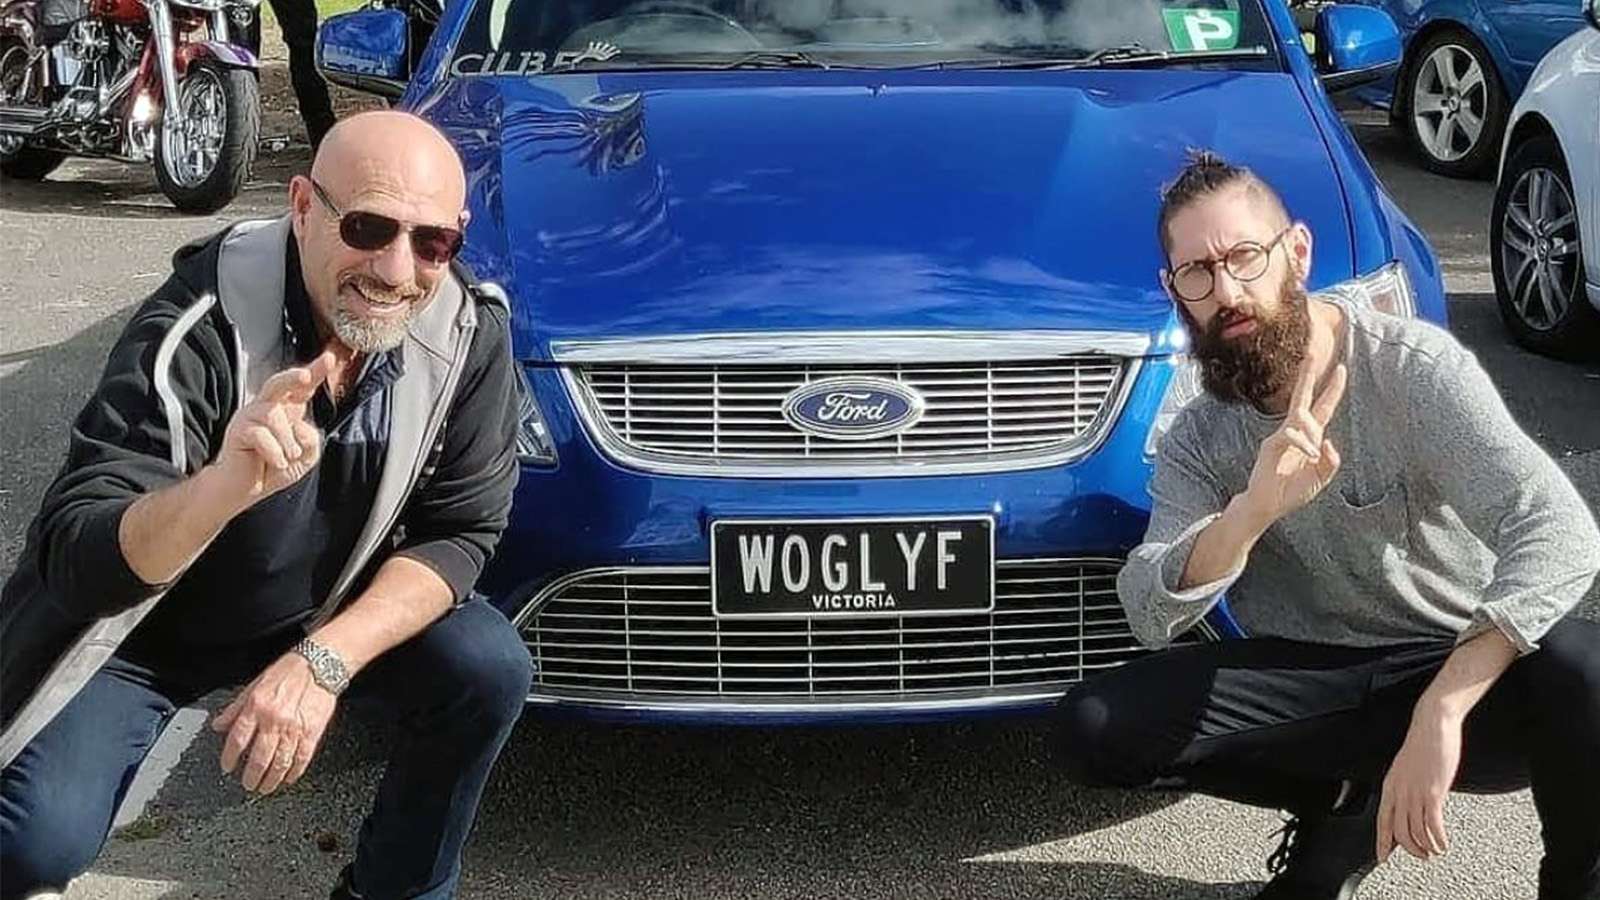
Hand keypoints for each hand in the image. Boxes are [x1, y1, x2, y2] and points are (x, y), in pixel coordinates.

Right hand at [210, 349, 336, 509]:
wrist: (243, 488)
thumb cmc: (274, 468)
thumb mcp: (305, 456)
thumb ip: (311, 440)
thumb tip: (301, 428)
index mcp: (286, 410)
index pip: (302, 388)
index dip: (316, 371)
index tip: (330, 358)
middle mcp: (266, 408)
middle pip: (278, 383)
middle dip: (293, 376)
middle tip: (306, 376)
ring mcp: (249, 417)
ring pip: (274, 416)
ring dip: (287, 441)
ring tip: (289, 456)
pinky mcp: (237, 431)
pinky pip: (260, 435)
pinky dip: (274, 452)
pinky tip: (276, 462)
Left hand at [211, 650, 337, 794]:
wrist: (321, 663)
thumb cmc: (288, 670)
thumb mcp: (254, 684)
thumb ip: (235, 708)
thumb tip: (218, 725)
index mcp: (256, 707)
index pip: (237, 739)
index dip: (229, 757)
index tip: (227, 767)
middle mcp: (274, 719)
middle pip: (259, 758)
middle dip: (251, 776)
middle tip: (248, 784)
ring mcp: (295, 727)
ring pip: (280, 762)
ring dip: (271, 779)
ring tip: (265, 787)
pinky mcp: (313, 731)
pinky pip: (302, 757)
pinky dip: (294, 771)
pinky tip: (288, 778)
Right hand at [1241, 359, 1347, 525]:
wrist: (1266, 507)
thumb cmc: (1291, 493)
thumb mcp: (1321, 479)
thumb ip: (1331, 462)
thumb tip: (1329, 441)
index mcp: (1309, 439)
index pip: (1322, 409)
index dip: (1332, 390)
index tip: (1341, 369)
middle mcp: (1294, 432)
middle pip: (1302, 398)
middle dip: (1308, 376)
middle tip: (1311, 353)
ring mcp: (1280, 437)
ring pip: (1300, 419)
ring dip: (1310, 434)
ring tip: (1311, 457)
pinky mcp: (1270, 445)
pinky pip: (1289, 435)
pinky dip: (1303, 444)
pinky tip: (1309, 456)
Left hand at [1377, 713, 1462, 862]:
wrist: (1432, 726)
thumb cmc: (1423, 745)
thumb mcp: (1406, 769)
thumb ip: (1405, 788)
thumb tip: (1409, 807)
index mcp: (1390, 786)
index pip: (1381, 821)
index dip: (1381, 842)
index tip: (1382, 857)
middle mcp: (1399, 792)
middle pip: (1399, 832)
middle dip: (1411, 849)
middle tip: (1423, 855)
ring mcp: (1415, 793)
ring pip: (1416, 832)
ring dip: (1427, 847)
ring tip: (1436, 850)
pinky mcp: (1432, 792)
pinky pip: (1432, 825)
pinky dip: (1439, 839)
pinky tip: (1444, 843)